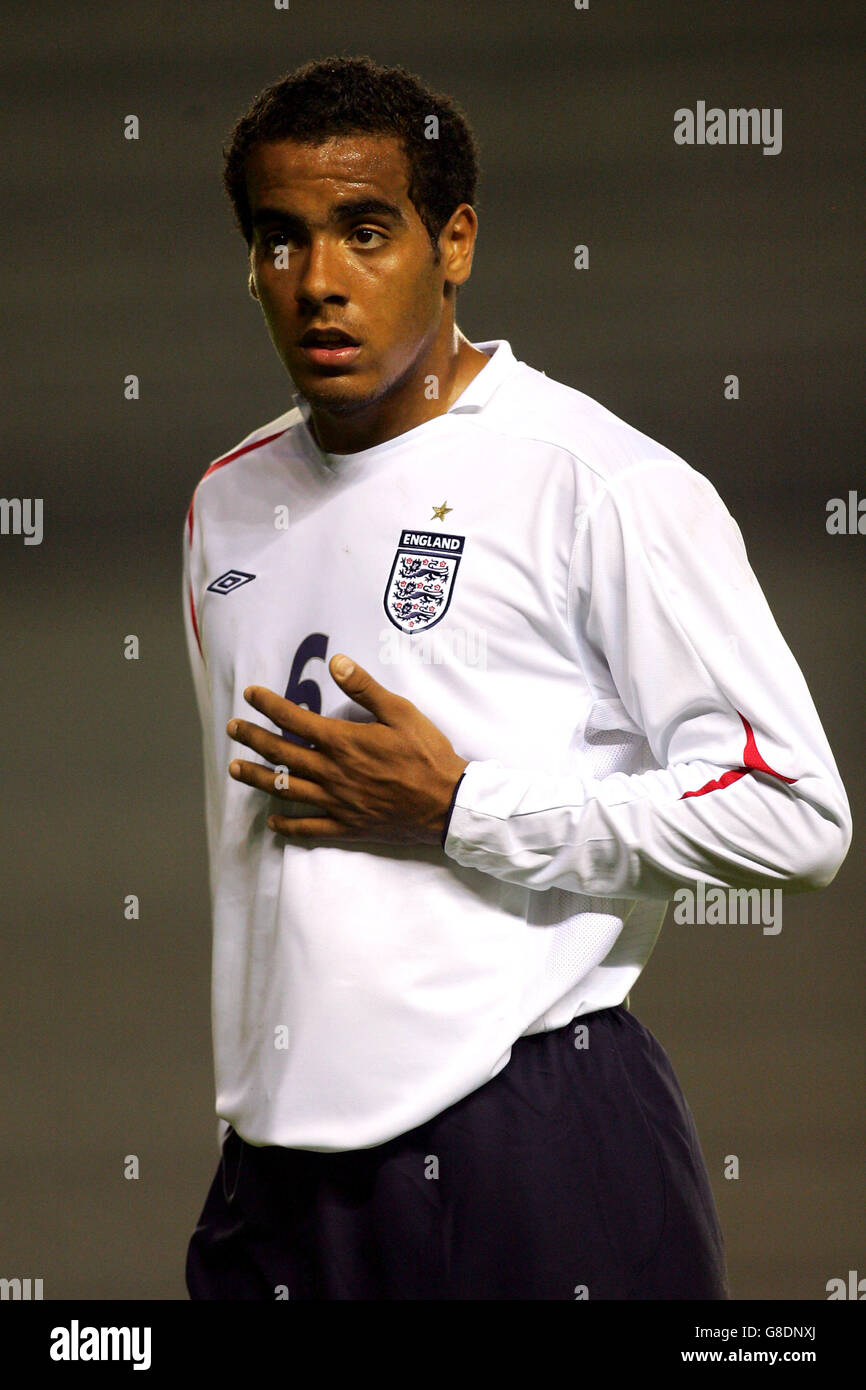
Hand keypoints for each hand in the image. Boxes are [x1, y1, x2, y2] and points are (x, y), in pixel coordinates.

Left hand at [226, 654, 468, 844]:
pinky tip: (272, 822)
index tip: (250, 695)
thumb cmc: (428, 755)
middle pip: (281, 754)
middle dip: (253, 739)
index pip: (295, 720)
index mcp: (343, 742)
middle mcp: (332, 773)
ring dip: (257, 778)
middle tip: (232, 728)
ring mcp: (337, 802)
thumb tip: (336, 662)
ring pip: (286, 790)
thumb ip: (365, 688)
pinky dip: (288, 826)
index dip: (269, 705)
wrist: (447, 804)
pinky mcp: (348, 826)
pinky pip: (309, 828)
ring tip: (235, 770)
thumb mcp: (401, 712)